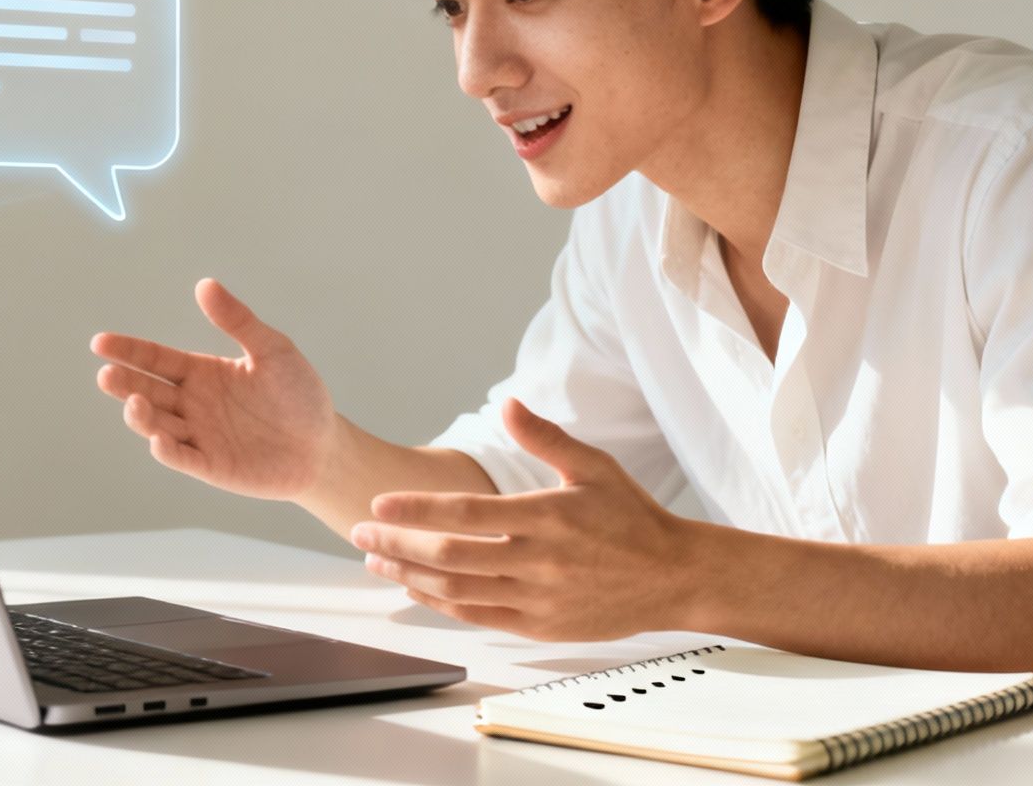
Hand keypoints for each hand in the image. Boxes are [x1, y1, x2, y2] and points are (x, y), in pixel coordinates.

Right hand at [90, 279, 336, 499]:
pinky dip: (168, 450)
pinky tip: (158, 439)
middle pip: (148, 391)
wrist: (324, 445)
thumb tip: (205, 285)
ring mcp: (199, 436)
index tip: (100, 342)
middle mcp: (192, 404)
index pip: (155, 360)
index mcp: (201, 373)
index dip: (128, 351)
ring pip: (158, 425)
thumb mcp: (273, 349)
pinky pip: (183, 458)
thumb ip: (239, 321)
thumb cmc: (299, 394)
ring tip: (135, 403)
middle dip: (125, 384)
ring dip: (142, 416)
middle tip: (107, 374)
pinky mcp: (211, 466)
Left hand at [350, 398, 700, 640]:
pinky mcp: (539, 627)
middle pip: (449, 556)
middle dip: (396, 543)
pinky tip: (416, 588)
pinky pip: (477, 616)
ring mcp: (537, 599)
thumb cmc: (632, 518)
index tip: (378, 504)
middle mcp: (538, 562)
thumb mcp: (593, 467)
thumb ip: (544, 438)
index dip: (416, 509)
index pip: (466, 512)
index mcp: (547, 517)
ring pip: (457, 591)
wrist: (673, 577)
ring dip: (409, 575)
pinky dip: (441, 603)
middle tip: (360, 531)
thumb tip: (507, 404)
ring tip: (376, 559)